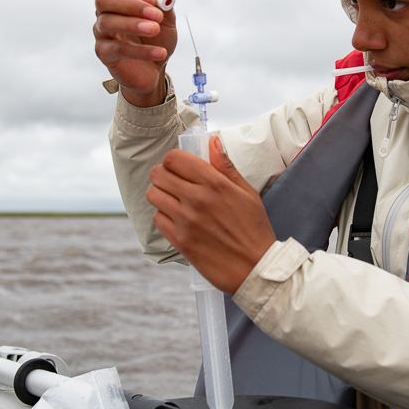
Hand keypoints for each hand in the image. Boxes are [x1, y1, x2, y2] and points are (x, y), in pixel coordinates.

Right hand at [94, 0, 177, 106]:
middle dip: (131, 4)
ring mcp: (102, 33)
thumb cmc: (157, 39)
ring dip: (134, 24)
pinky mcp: (104, 54)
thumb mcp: (166, 18)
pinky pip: (117, 49)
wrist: (155, 69)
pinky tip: (159, 52)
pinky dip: (140, 50)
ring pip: (108, 22)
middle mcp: (105, 13)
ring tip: (155, 30)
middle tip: (155, 15)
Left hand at [147, 136, 276, 294]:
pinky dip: (164, 217)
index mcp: (214, 183)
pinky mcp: (179, 240)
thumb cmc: (254, 229)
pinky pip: (157, 219)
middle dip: (163, 175)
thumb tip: (212, 141)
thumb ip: (226, 166)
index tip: (180, 167)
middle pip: (158, 174)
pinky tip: (178, 220)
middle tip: (174, 183)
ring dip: (161, 195)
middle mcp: (196, 199)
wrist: (255, 268)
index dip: (173, 160)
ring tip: (174, 201)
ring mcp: (185, 221)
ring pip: (153, 195)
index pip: (174, 159)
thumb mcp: (247, 192)